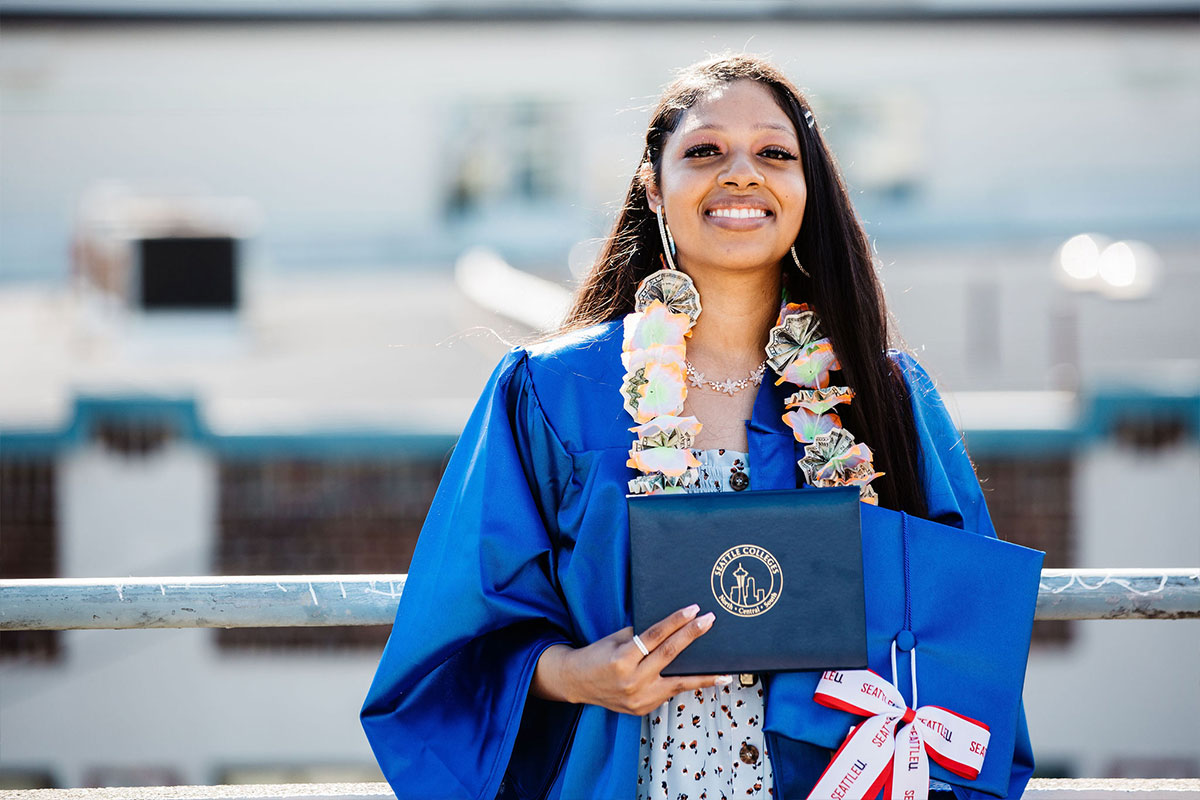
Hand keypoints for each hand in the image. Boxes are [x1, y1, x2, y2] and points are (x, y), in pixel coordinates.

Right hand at [532, 604, 731, 715]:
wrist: (576, 682)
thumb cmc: (596, 655)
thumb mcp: (615, 639)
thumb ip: (641, 636)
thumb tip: (671, 629)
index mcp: (622, 658)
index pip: (655, 636)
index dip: (676, 622)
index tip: (694, 610)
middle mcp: (632, 680)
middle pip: (670, 655)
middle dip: (692, 636)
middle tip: (710, 622)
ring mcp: (638, 698)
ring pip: (677, 684)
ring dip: (703, 677)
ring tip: (724, 671)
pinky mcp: (642, 709)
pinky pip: (668, 694)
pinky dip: (684, 686)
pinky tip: (702, 682)